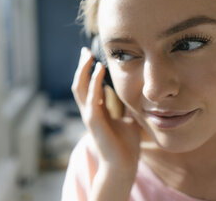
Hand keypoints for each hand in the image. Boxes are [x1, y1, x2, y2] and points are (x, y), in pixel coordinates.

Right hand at [71, 47, 140, 173]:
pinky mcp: (94, 122)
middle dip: (82, 67)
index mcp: (97, 110)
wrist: (124, 164)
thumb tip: (136, 96)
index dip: (88, 71)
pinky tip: (98, 71)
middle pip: (80, 84)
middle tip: (85, 51)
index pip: (88, 86)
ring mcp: (90, 116)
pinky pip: (91, 99)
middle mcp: (90, 111)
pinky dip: (93, 84)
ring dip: (83, 71)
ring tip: (88, 57)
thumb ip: (127, 107)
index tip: (93, 56)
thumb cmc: (126, 144)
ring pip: (80, 89)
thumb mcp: (129, 119)